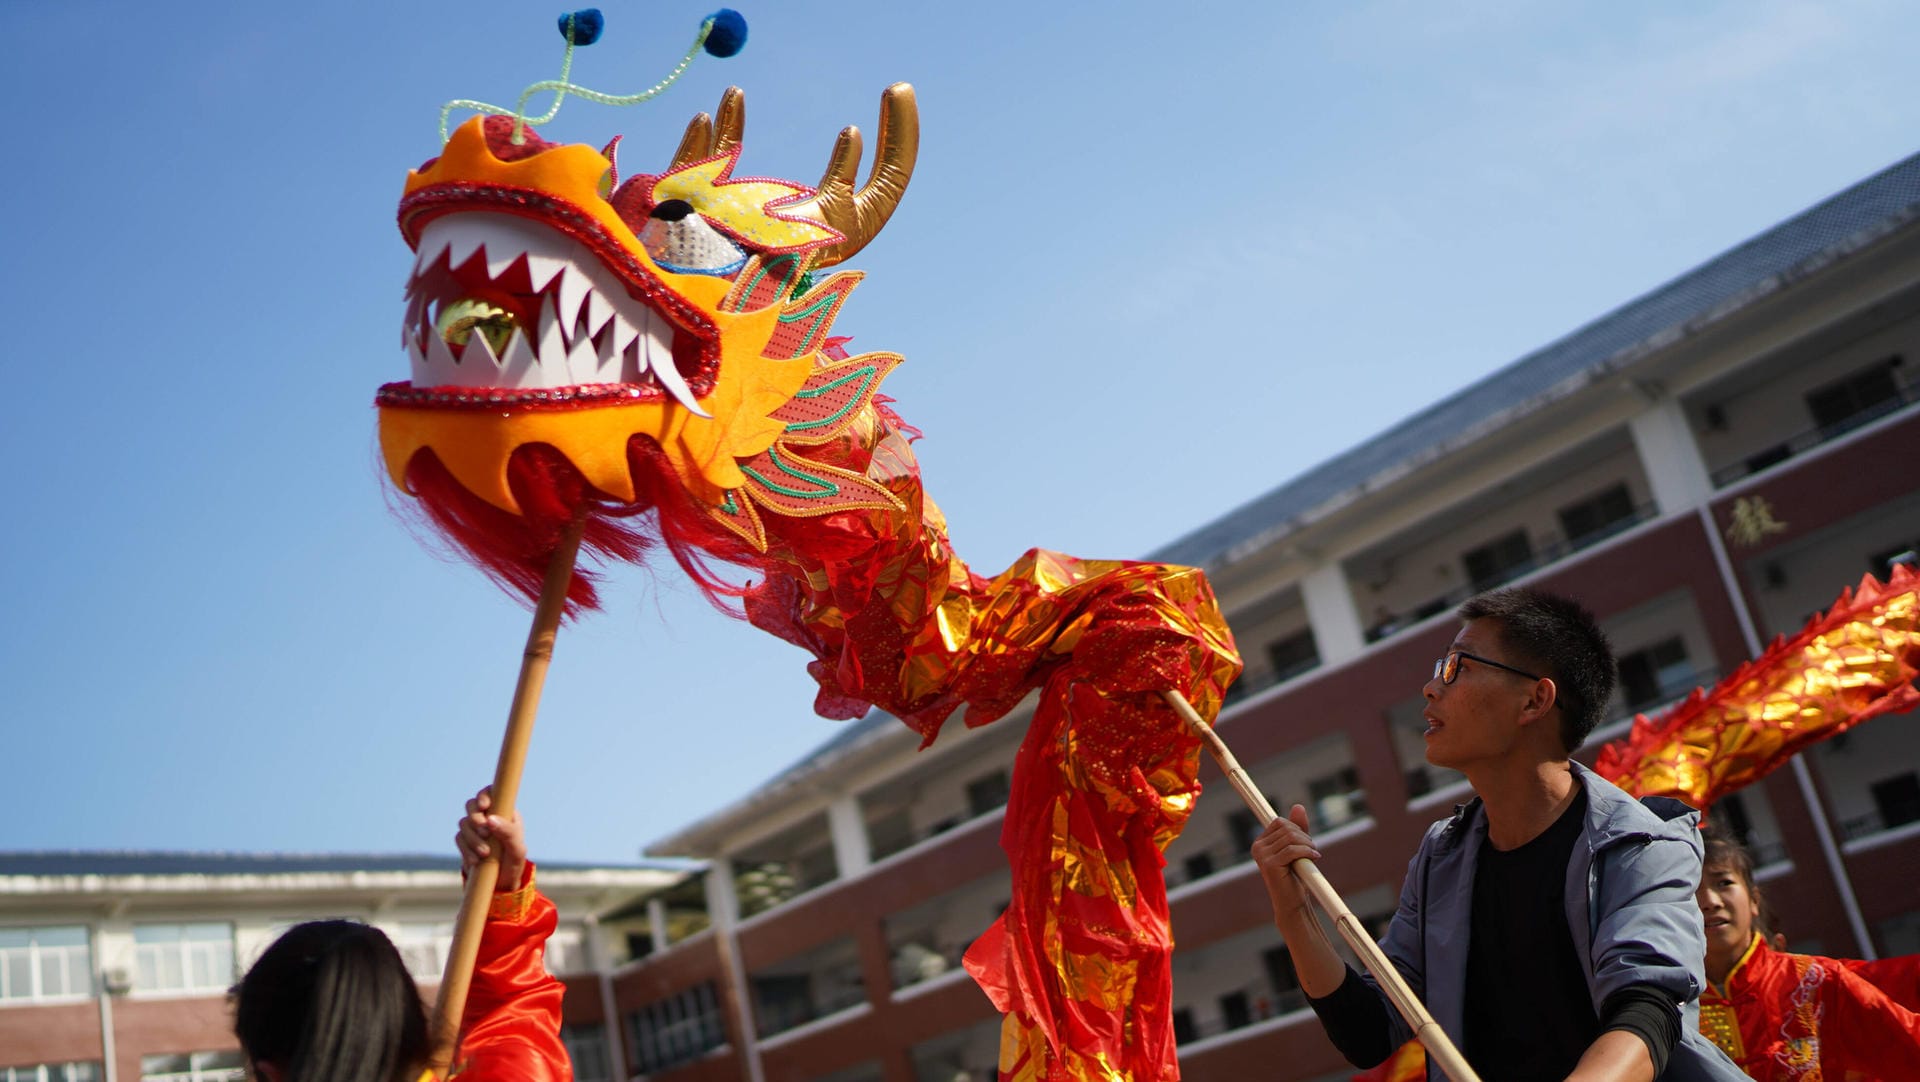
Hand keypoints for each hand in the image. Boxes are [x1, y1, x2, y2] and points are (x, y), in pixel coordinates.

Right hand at [455, 786, 527, 892]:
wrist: (501, 885)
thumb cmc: (514, 863)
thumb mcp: (517, 849)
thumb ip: (508, 832)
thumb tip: (490, 818)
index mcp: (504, 813)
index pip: (492, 793)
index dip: (484, 795)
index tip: (484, 806)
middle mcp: (488, 817)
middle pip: (472, 805)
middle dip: (475, 818)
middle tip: (484, 832)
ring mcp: (475, 829)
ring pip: (464, 823)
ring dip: (472, 838)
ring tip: (485, 854)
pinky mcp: (465, 842)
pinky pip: (459, 839)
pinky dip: (466, 849)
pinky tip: (476, 861)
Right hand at [1250, 804, 1321, 921]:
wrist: (1294, 903)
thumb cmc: (1295, 876)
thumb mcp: (1297, 848)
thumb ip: (1297, 828)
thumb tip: (1298, 806)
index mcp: (1260, 843)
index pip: (1279, 821)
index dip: (1296, 828)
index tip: (1305, 842)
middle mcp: (1257, 848)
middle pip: (1286, 828)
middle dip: (1304, 836)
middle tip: (1311, 850)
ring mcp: (1262, 857)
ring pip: (1291, 838)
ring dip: (1307, 845)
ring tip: (1313, 855)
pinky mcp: (1270, 865)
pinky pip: (1293, 850)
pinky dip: (1307, 852)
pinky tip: (1314, 857)